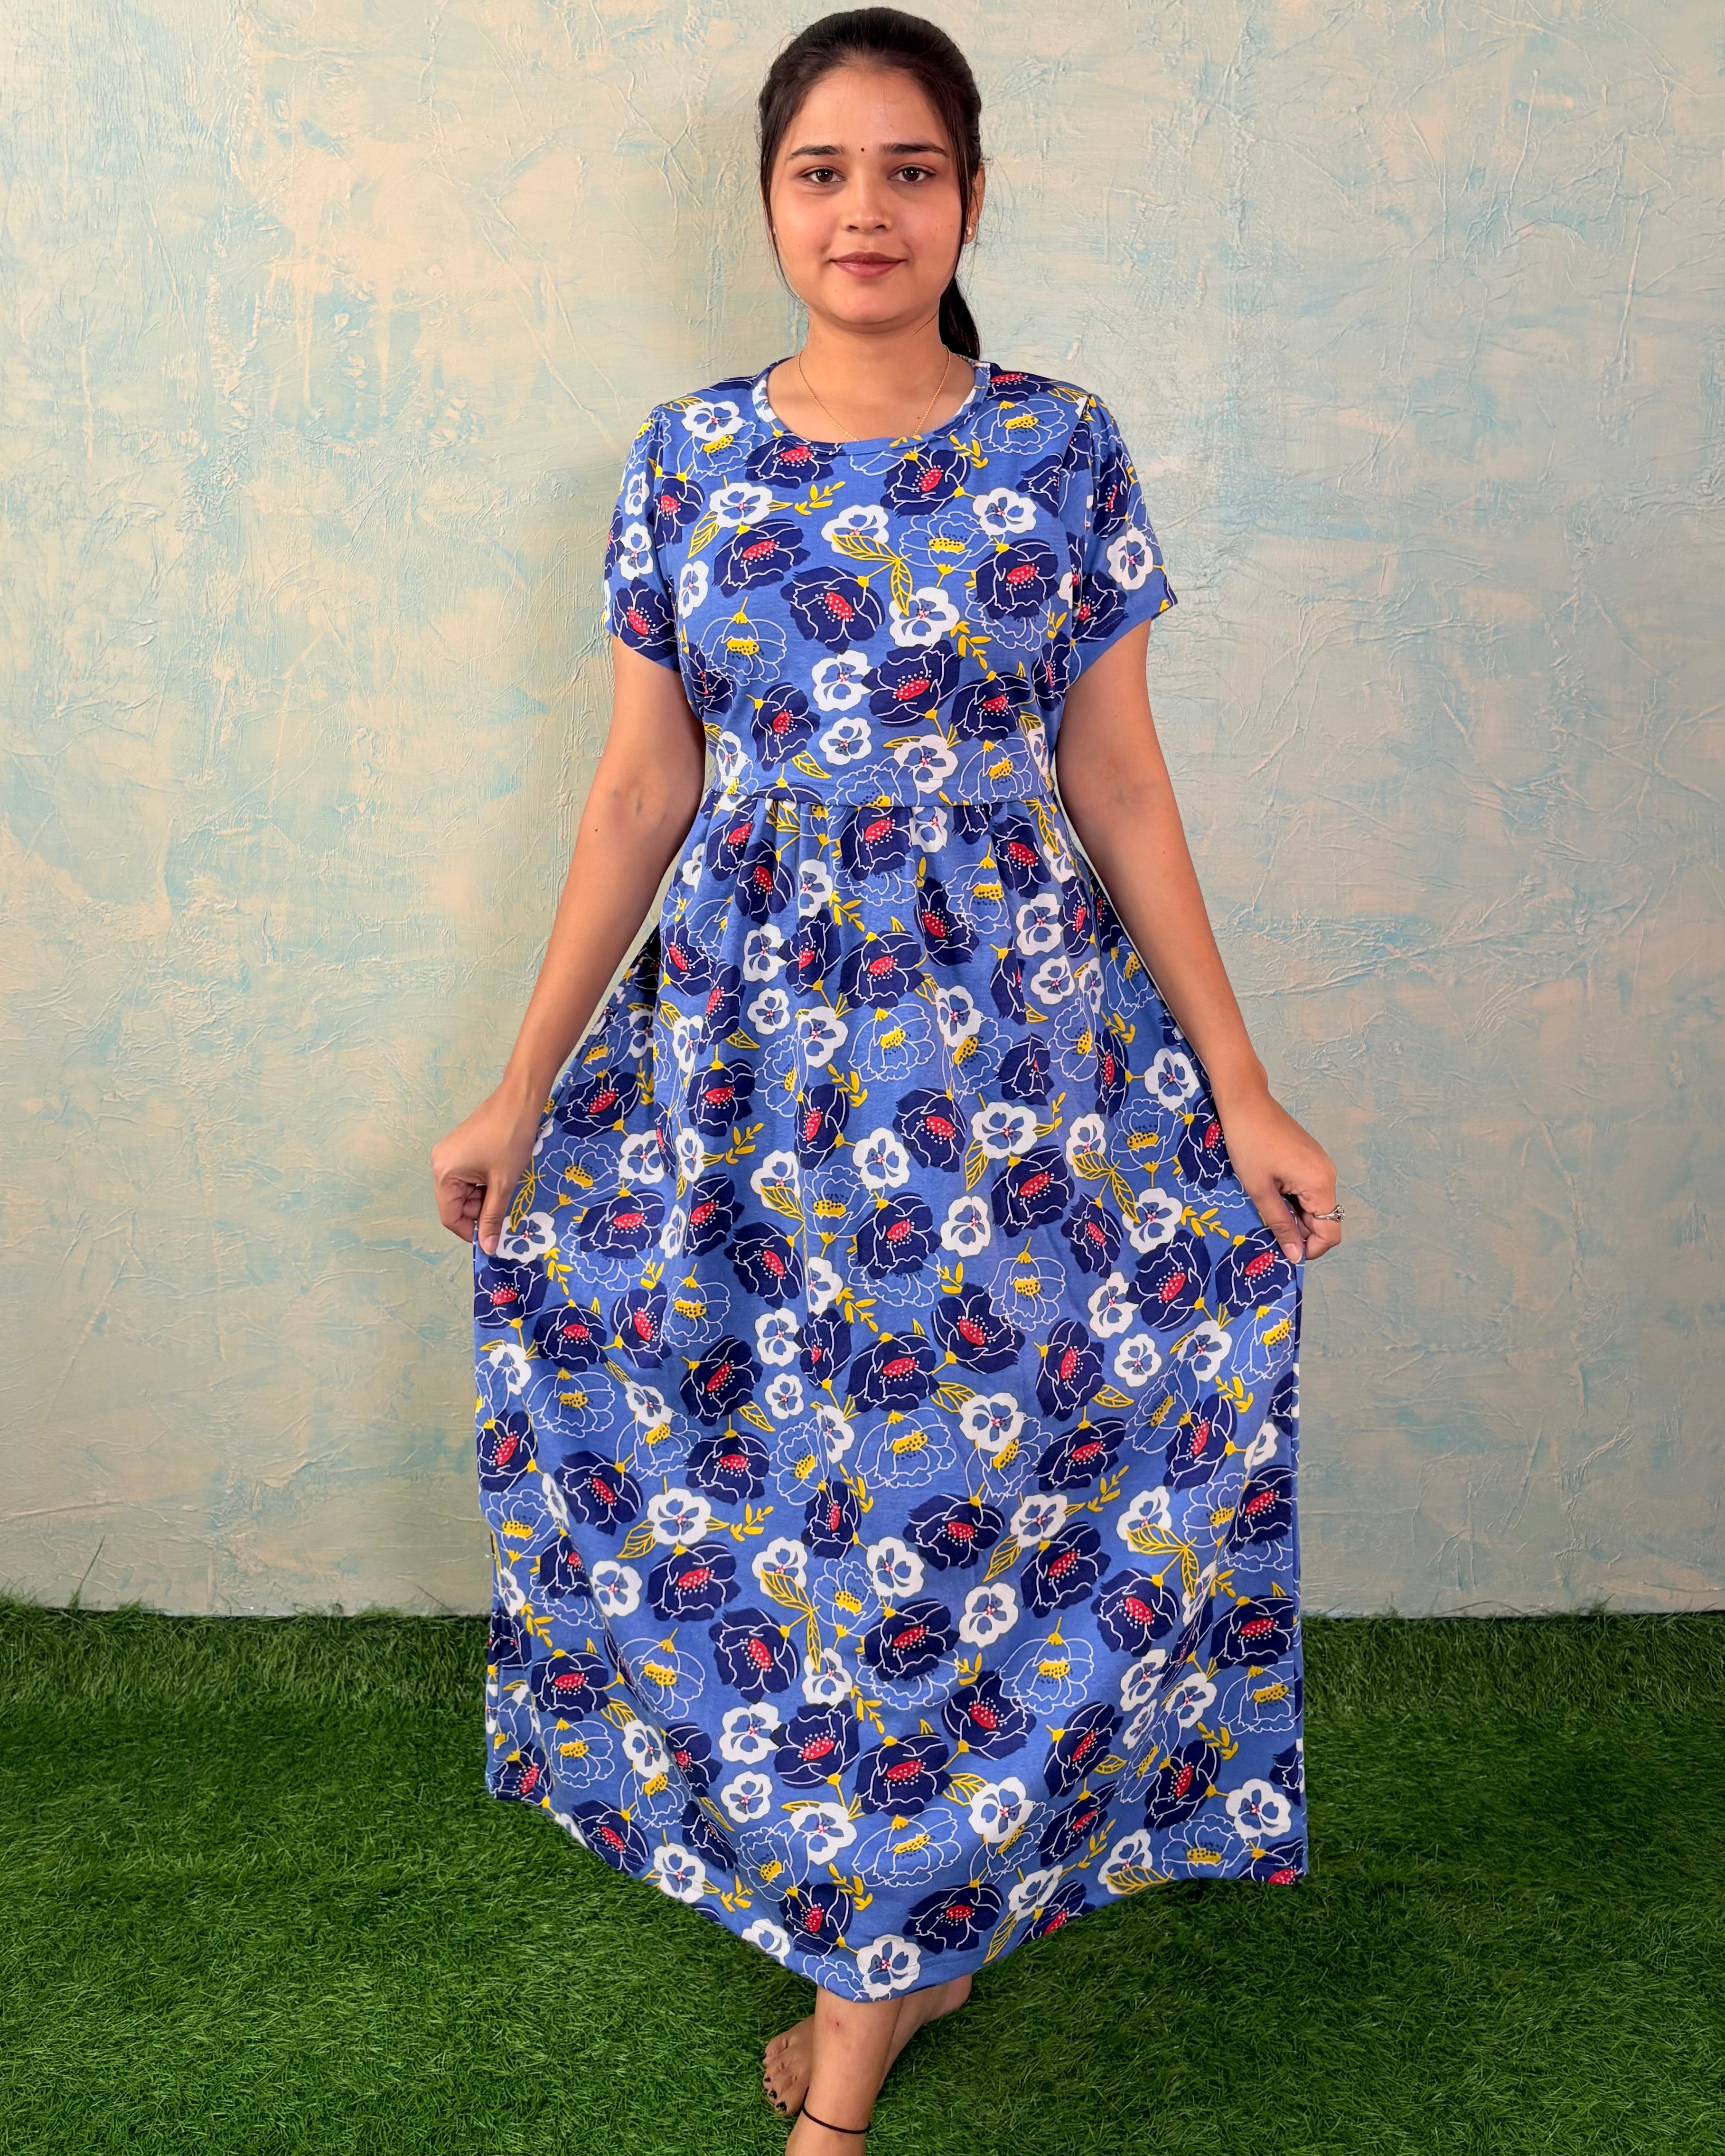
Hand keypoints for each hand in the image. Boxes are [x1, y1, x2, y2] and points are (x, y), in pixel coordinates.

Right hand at [431, 1088, 544, 1255]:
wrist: (520, 1099)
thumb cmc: (511, 1139)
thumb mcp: (503, 1183)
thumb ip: (492, 1217)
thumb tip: (487, 1247)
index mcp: (444, 1172)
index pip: (449, 1216)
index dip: (470, 1231)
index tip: (491, 1236)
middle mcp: (440, 1163)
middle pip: (456, 1203)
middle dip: (480, 1210)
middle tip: (504, 1205)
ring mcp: (449, 1153)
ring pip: (464, 1190)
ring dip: (484, 1196)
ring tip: (505, 1185)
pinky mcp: (460, 1147)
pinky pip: (468, 1175)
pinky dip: (483, 1182)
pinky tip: (500, 1175)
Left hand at [1212, 1084, 1341, 1265]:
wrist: (1246, 1102)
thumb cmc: (1248, 1144)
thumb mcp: (1260, 1190)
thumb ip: (1281, 1224)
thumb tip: (1296, 1257)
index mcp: (1320, 1184)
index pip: (1330, 1232)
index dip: (1309, 1248)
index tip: (1284, 1250)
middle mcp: (1328, 1175)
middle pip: (1325, 1219)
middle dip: (1300, 1231)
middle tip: (1269, 1228)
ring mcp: (1321, 1164)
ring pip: (1315, 1205)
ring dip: (1295, 1214)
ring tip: (1267, 1206)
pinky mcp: (1311, 1158)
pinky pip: (1309, 1189)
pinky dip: (1294, 1199)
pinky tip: (1271, 1191)